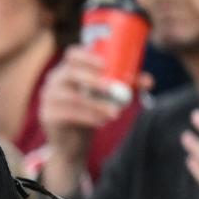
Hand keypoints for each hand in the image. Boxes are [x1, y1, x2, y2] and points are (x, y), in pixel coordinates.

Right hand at [37, 46, 126, 169]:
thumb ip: (124, 86)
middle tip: (112, 88)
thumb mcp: (105, 97)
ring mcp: (48, 99)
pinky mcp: (49, 116)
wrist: (71, 144)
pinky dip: (89, 117)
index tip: (104, 64)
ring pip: (74, 97)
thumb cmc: (89, 112)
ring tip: (115, 113)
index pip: (72, 54)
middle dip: (92, 79)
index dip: (87, 56)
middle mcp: (54, 81)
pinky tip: (102, 122)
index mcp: (67, 69)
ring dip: (97, 104)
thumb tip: (149, 81)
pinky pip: (70, 114)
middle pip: (70, 73)